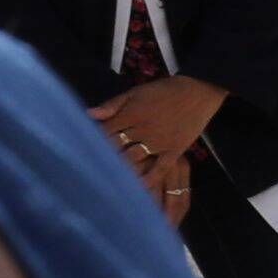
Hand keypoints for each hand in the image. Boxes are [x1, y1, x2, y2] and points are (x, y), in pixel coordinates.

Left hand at [89, 72, 224, 217]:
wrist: (198, 91)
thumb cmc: (164, 90)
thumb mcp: (137, 91)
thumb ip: (113, 104)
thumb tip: (88, 114)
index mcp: (131, 114)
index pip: (105, 131)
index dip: (92, 141)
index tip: (79, 152)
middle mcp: (143, 129)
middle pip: (116, 146)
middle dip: (102, 157)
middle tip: (87, 171)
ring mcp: (159, 141)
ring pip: (134, 158)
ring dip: (120, 168)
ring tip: (106, 180)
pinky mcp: (174, 149)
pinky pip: (161, 167)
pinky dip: (150, 177)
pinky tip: (139, 187)